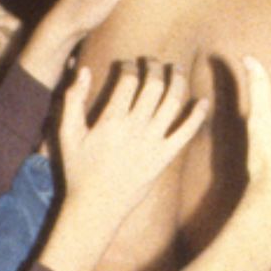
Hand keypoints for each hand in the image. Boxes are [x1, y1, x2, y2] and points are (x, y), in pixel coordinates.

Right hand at [57, 60, 206, 225]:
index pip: (128, 81)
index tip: (128, 64)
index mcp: (111, 121)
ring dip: (178, 81)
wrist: (96, 208)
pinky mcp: (165, 158)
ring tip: (177, 70)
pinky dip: (198, 115)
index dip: (130, 66)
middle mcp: (135, 129)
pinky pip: (187, 132)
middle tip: (153, 62)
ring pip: (173, 102)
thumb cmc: (78, 170)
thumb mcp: (67, 134)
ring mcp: (153, 144)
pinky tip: (203, 101)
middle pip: (153, 86)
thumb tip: (83, 69)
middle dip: (155, 67)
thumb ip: (73, 100)